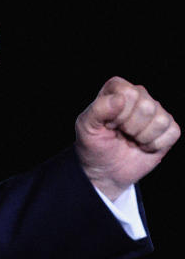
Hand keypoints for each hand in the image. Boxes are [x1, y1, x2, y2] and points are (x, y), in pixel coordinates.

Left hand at [76, 76, 178, 201]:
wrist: (105, 170)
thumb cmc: (93, 144)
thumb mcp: (86, 127)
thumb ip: (98, 109)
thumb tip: (119, 98)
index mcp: (117, 88)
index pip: (128, 93)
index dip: (118, 114)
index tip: (109, 124)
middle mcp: (139, 95)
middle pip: (147, 106)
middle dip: (130, 127)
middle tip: (120, 133)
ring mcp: (155, 111)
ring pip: (160, 120)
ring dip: (142, 137)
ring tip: (131, 139)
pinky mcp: (168, 128)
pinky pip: (173, 132)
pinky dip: (155, 145)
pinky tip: (143, 145)